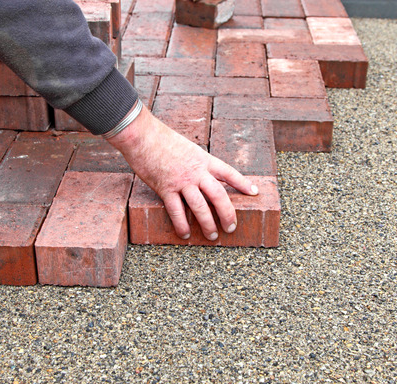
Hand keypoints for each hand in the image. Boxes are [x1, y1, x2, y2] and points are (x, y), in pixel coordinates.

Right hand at [106, 105, 258, 239]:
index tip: (254, 192)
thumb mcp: (187, 148)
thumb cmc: (161, 139)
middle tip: (232, 227)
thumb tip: (202, 176)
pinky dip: (182, 225)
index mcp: (204, 159)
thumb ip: (196, 163)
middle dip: (228, 214)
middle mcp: (196, 172)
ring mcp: (181, 181)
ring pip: (200, 207)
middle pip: (219, 195)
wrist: (142, 135)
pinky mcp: (165, 189)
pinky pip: (176, 211)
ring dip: (208, 224)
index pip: (229, 172)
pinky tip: (186, 234)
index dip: (243, 183)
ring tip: (212, 235)